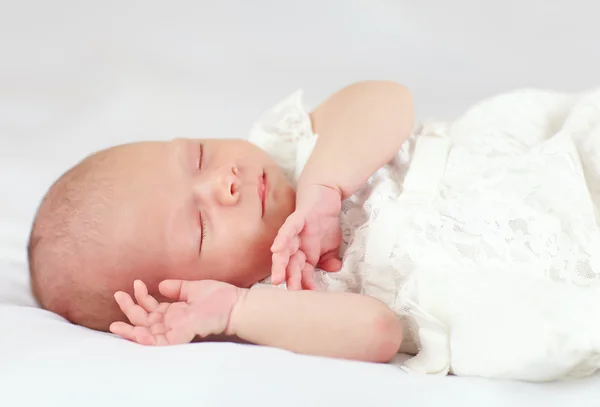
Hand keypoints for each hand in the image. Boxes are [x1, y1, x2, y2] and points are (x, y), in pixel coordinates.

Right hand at [109, 279, 241, 344]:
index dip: (140, 296)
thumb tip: (160, 285)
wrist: (235, 305)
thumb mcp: (193, 288)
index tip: (136, 282)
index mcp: (174, 312)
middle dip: (129, 309)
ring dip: (131, 330)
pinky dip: (146, 339)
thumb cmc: (219, 297)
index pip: (150, 307)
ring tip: (115, 324)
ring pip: (147, 334)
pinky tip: (136, 332)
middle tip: (117, 295)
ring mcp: (176, 331)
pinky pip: (160, 342)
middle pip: (144, 320)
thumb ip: (177, 288)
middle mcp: (172, 323)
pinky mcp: (181, 336)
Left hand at [270, 183, 342, 289]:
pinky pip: (288, 229)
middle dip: (289, 279)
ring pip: (284, 251)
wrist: (325, 195)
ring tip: (278, 279)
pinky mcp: (297, 218)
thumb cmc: (325, 222)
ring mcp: (294, 233)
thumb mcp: (331, 246)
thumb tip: (335, 270)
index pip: (303, 272)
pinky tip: (276, 249)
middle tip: (288, 293)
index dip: (306, 284)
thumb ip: (329, 260)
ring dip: (280, 264)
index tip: (309, 297)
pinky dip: (282, 238)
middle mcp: (296, 246)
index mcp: (304, 255)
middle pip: (289, 264)